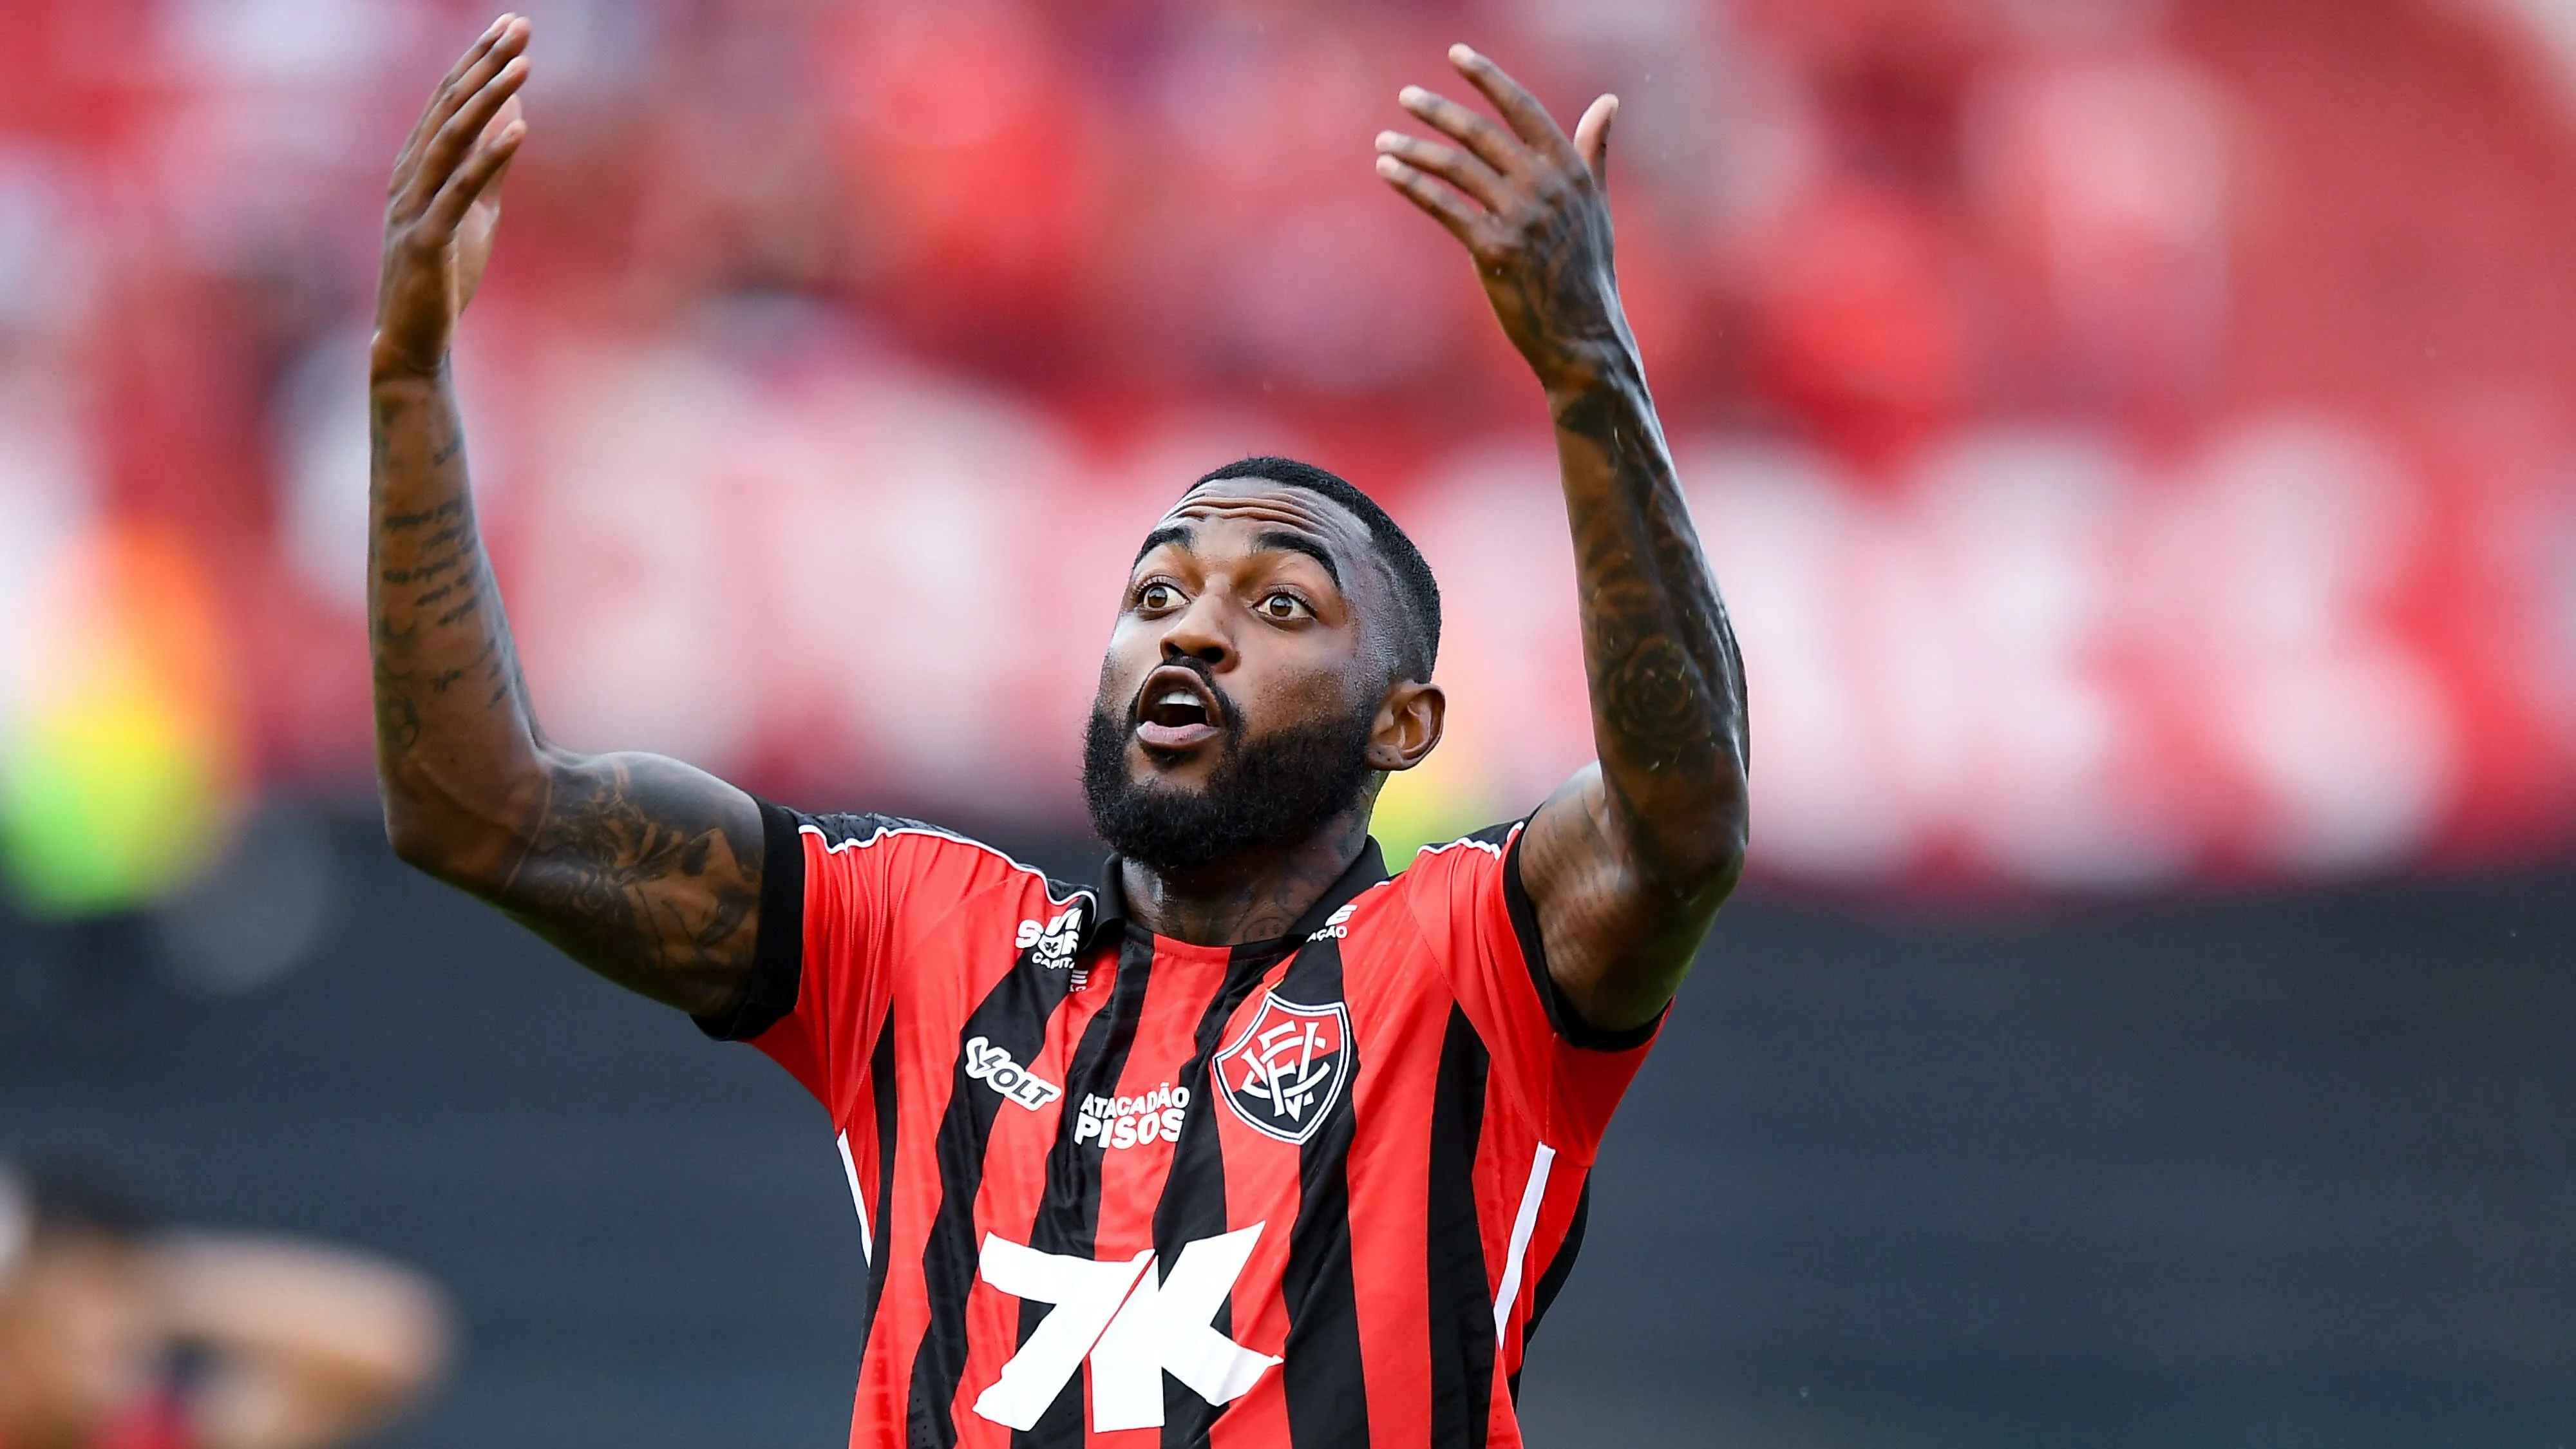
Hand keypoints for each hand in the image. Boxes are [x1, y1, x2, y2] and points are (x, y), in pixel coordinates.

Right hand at [373, 15, 530, 381]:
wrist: (414, 341)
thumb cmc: (441, 276)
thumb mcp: (475, 212)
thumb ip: (489, 167)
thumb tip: (513, 116)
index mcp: (416, 168)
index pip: (447, 100)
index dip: (478, 60)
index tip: (512, 24)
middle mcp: (407, 178)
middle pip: (447, 107)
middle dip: (483, 63)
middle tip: (519, 23)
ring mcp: (412, 208)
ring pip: (449, 140)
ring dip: (487, 99)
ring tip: (523, 64)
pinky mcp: (425, 241)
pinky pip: (459, 192)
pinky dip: (489, 158)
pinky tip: (520, 130)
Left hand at [1375, 46, 1626, 395]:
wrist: (1584, 336)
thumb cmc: (1588, 271)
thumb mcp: (1597, 205)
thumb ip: (1593, 151)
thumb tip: (1609, 101)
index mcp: (1571, 170)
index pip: (1523, 109)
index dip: (1488, 77)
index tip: (1456, 53)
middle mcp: (1547, 187)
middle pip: (1481, 134)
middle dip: (1438, 111)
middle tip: (1406, 97)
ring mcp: (1521, 218)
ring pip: (1457, 168)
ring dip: (1415, 150)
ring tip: (1384, 142)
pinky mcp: (1495, 251)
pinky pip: (1444, 206)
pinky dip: (1412, 185)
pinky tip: (1387, 171)